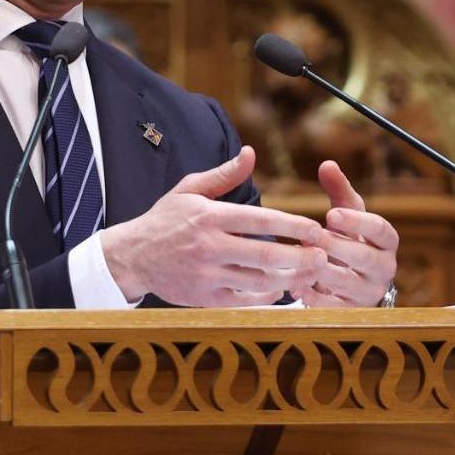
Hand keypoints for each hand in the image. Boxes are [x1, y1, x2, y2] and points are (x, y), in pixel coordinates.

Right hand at [101, 146, 327, 306]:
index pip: (261, 220)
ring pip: (259, 281)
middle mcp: (210, 247)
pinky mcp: (205, 298)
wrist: (130, 257)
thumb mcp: (189, 189)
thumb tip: (251, 154)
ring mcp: (207, 275)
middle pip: (266, 255)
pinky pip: (245, 300)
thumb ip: (224, 175)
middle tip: (323, 255)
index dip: (294, 225)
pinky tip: (282, 288)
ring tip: (311, 273)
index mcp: (210, 217)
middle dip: (300, 256)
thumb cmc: (164, 219)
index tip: (316, 228)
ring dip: (290, 279)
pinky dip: (267, 297)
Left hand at [293, 160, 399, 307]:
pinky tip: (296, 286)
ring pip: (349, 283)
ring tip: (302, 260)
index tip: (332, 215)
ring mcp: (369, 292)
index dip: (358, 223)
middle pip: (365, 258)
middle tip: (313, 237)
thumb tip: (327, 164)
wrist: (352, 279)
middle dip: (337, 247)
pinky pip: (335, 308)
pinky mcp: (353, 312)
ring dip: (323, 271)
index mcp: (387, 242)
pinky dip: (315, 298)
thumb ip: (339, 190)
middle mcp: (384, 268)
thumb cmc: (350, 239)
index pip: (381, 230)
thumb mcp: (348, 215)